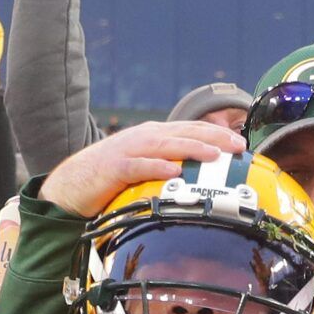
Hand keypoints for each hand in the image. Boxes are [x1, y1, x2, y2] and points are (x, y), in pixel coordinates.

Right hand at [42, 120, 242, 217]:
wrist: (72, 183)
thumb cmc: (111, 177)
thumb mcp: (145, 166)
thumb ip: (169, 166)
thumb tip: (201, 179)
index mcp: (153, 136)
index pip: (191, 130)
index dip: (217, 134)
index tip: (241, 143)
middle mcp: (144, 138)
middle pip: (184, 133)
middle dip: (213, 138)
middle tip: (237, 145)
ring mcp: (129, 151)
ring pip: (166, 145)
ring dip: (191, 148)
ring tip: (214, 154)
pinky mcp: (114, 168)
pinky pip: (138, 166)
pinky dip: (156, 166)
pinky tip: (173, 170)